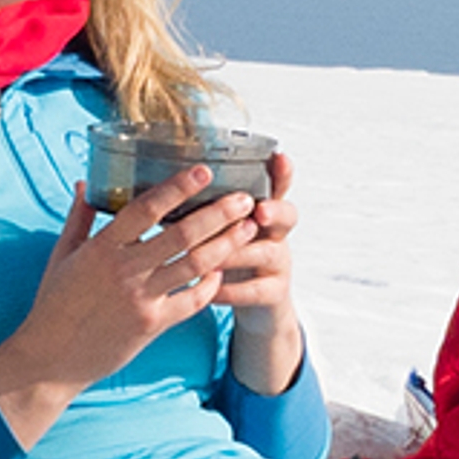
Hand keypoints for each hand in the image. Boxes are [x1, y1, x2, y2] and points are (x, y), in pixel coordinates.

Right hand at [0, 165, 263, 447]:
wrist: (49, 358)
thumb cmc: (53, 304)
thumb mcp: (61, 255)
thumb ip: (78, 218)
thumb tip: (86, 183)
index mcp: (101, 247)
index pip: (145, 208)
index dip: (177, 188)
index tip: (203, 171)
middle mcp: (124, 270)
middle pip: (181, 235)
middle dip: (218, 214)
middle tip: (245, 199)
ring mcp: (141, 299)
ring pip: (193, 266)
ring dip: (226, 245)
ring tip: (249, 228)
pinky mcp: (152, 325)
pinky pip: (191, 302)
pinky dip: (209, 286)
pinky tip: (222, 272)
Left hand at [210, 148, 305, 396]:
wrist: (253, 302)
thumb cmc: (228, 255)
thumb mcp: (224, 227)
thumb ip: (209, 208)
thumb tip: (172, 183)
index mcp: (262, 209)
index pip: (278, 185)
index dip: (281, 172)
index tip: (278, 157)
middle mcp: (276, 233)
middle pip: (286, 215)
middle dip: (272, 211)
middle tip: (257, 211)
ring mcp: (279, 263)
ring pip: (267, 253)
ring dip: (238, 253)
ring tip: (214, 255)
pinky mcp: (275, 292)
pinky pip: (257, 291)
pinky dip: (231, 289)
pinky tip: (211, 289)